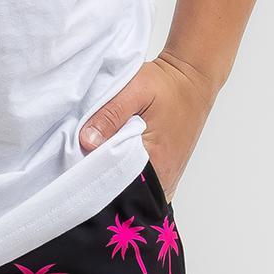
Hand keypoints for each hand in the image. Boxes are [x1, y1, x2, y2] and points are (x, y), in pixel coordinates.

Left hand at [78, 51, 218, 200]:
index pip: (115, 183)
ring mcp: (167, 178)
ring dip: (116, 178)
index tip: (81, 162)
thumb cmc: (167, 85)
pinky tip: (119, 163)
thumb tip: (87, 142)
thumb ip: (110, 115)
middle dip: (103, 179)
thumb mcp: (135, 90)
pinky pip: (144, 186)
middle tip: (88, 160)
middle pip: (123, 191)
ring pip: (133, 190)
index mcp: (155, 160)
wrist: (193, 82)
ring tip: (104, 159)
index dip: (94, 174)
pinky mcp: (168, 174)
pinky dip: (129, 178)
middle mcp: (164, 177)